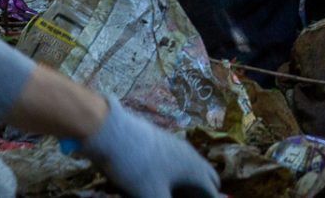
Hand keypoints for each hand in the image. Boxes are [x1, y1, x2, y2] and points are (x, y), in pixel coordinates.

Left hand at [80, 101, 220, 197]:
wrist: (113, 134)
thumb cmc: (136, 168)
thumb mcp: (151, 195)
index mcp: (193, 169)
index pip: (212, 191)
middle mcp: (189, 155)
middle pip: (207, 176)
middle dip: (206, 191)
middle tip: (201, 197)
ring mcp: (176, 146)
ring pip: (193, 167)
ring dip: (193, 182)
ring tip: (183, 193)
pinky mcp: (162, 142)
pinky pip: (180, 161)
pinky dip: (181, 174)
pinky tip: (165, 180)